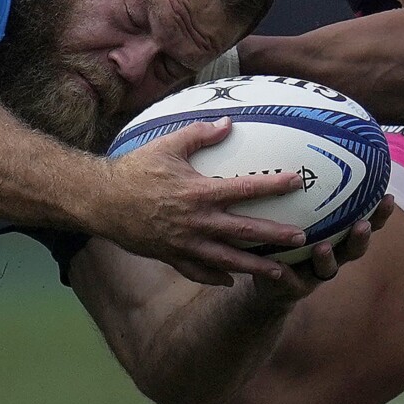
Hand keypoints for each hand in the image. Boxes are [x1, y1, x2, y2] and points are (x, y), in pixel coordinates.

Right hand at [91, 118, 307, 284]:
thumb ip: (200, 134)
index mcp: (199, 192)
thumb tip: (228, 123)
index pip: (245, 189)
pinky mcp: (171, 256)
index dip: (273, 186)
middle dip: (275, 235)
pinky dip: (216, 277)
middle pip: (244, 231)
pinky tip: (231, 281)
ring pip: (228, 259)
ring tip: (279, 272)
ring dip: (255, 266)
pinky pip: (198, 272)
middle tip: (301, 238)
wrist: (101, 201)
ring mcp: (184, 243)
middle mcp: (196, 222)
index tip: (297, 182)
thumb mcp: (167, 145)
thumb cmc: (134, 169)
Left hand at [249, 196, 394, 304]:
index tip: (389, 197)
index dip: (379, 214)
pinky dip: (287, 275)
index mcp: (336, 234)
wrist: (262, 275)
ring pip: (328, 268)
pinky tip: (281, 269)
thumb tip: (304, 138)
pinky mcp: (291, 287)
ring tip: (324, 247)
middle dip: (362, 237)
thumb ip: (298, 182)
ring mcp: (313, 273)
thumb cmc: (280, 233)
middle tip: (363, 224)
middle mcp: (331, 254)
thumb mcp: (289, 207)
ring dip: (328, 258)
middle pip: (354, 248)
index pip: (364, 221)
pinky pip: (290, 281)